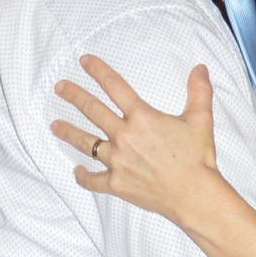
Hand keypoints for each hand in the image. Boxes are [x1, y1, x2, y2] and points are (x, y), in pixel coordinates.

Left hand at [52, 54, 221, 223]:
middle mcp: (124, 136)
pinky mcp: (117, 184)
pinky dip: (83, 176)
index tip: (84, 61)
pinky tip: (76, 170)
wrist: (194, 195)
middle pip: (92, 110)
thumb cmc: (198, 158)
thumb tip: (200, 68)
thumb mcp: (201, 119)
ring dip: (68, 132)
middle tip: (60, 87)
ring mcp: (117, 161)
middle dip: (73, 95)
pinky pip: (93, 180)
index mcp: (142, 117)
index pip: (114, 86)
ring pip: (86, 143)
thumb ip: (199, 91)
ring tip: (54, 125)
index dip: (97, 70)